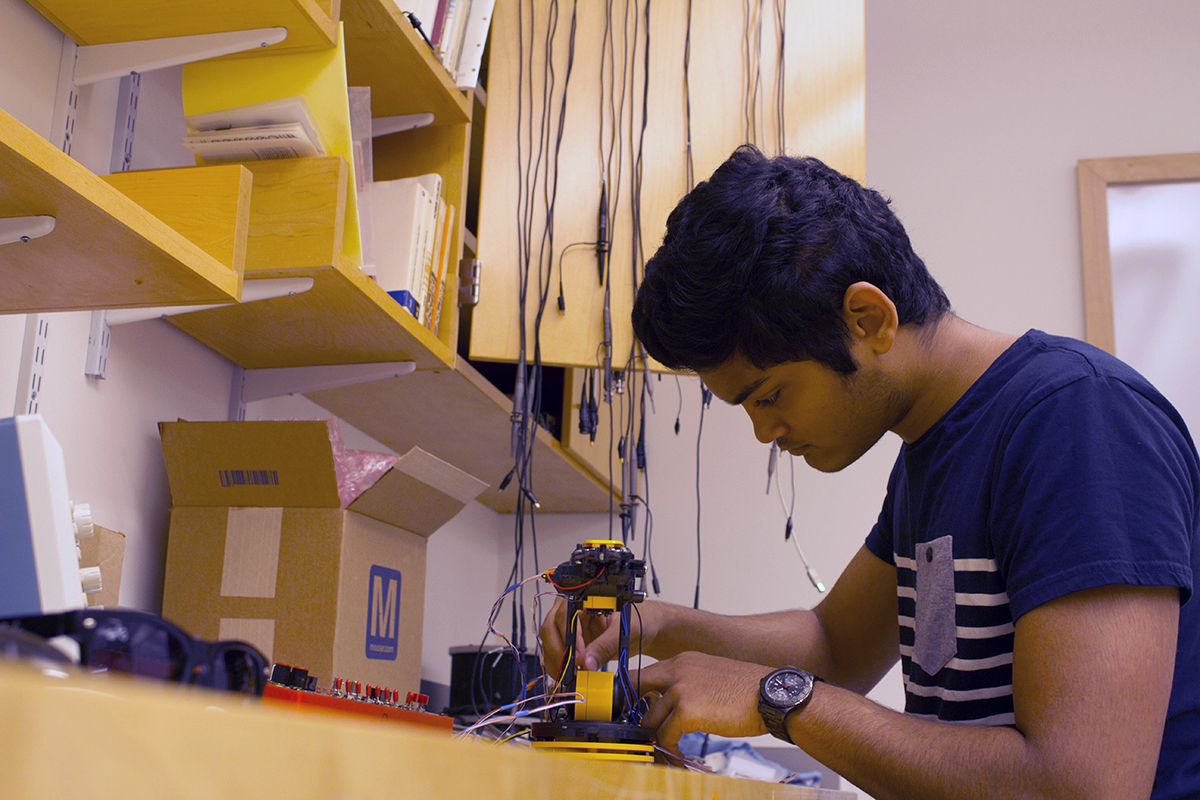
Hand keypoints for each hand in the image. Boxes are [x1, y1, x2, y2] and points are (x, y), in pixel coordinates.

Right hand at [539, 598, 668, 675]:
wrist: (649, 627)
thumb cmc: (641, 618)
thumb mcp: (624, 629)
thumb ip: (606, 645)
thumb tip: (588, 662)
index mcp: (586, 598)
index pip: (565, 614)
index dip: (569, 637)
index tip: (579, 657)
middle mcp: (574, 610)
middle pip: (551, 628)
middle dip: (558, 651)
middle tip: (573, 669)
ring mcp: (573, 627)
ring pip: (551, 642)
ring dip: (557, 661)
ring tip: (571, 676)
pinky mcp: (575, 642)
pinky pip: (559, 653)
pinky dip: (561, 666)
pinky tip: (569, 676)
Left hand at [635, 652, 771, 754]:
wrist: (771, 695)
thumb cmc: (748, 690)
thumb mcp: (711, 676)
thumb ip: (687, 686)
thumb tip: (671, 708)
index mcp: (683, 661)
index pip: (644, 675)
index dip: (635, 696)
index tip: (635, 713)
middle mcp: (678, 670)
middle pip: (637, 692)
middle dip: (635, 715)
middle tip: (642, 733)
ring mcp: (681, 689)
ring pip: (650, 718)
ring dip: (655, 739)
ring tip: (665, 752)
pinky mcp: (688, 710)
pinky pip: (666, 735)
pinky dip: (669, 749)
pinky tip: (679, 756)